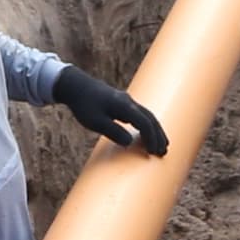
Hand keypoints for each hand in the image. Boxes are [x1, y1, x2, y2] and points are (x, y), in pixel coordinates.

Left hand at [53, 63, 170, 157]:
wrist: (76, 86)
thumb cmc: (84, 105)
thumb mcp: (95, 122)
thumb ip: (113, 132)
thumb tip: (129, 142)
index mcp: (124, 106)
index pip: (144, 123)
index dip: (151, 138)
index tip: (153, 152)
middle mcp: (129, 102)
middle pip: (151, 119)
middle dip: (159, 135)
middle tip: (164, 151)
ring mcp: (127, 101)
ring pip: (148, 116)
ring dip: (156, 130)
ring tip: (162, 145)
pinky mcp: (123, 103)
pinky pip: (141, 114)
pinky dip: (148, 125)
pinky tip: (148, 134)